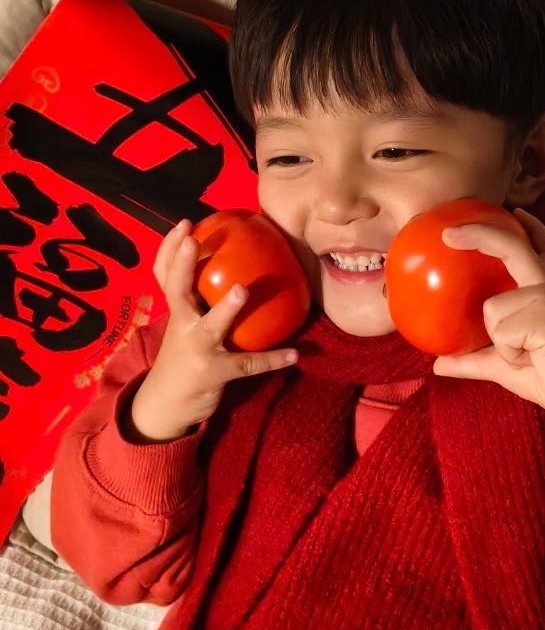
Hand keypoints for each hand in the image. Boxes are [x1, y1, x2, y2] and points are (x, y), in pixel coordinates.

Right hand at [127, 219, 297, 441]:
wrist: (165, 405)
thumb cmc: (183, 356)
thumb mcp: (185, 327)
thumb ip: (203, 303)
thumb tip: (237, 268)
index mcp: (177, 311)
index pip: (166, 276)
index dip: (171, 250)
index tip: (184, 224)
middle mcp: (183, 326)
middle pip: (177, 291)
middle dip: (183, 266)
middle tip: (194, 242)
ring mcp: (197, 350)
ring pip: (211, 327)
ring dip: (226, 308)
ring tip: (242, 290)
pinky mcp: (214, 373)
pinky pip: (247, 365)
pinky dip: (272, 360)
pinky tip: (294, 355)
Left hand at [432, 209, 544, 442]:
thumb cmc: (544, 374)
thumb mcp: (499, 364)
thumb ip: (470, 359)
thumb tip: (438, 364)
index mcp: (538, 291)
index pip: (528, 249)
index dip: (510, 231)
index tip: (505, 212)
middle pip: (514, 250)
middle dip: (481, 235)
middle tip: (448, 234)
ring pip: (492, 309)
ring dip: (499, 341)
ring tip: (525, 354)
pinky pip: (502, 332)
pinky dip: (508, 352)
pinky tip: (531, 358)